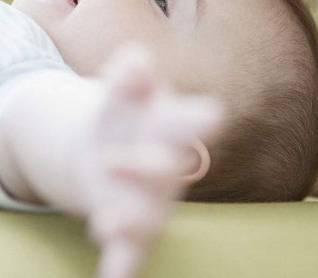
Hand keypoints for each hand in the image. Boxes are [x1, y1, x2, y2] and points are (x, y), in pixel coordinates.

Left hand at [79, 44, 223, 277]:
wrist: (104, 146)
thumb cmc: (126, 112)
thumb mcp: (124, 88)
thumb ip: (130, 74)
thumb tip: (134, 61)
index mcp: (168, 126)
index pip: (185, 120)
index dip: (198, 118)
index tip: (213, 114)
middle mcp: (163, 167)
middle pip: (162, 171)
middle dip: (143, 168)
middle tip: (112, 162)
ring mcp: (146, 201)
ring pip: (147, 218)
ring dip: (130, 222)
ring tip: (108, 225)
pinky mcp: (125, 228)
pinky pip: (128, 252)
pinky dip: (122, 267)